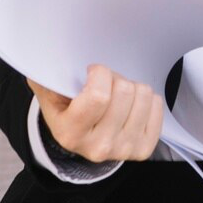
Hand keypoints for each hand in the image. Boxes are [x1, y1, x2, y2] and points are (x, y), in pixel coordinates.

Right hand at [26, 64, 163, 164]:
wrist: (80, 138)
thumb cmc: (66, 108)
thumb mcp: (49, 92)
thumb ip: (46, 74)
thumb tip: (45, 52)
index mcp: (70, 133)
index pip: (99, 96)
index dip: (100, 74)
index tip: (93, 72)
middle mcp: (98, 147)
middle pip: (125, 92)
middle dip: (115, 78)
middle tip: (106, 84)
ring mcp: (123, 150)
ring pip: (144, 95)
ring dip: (131, 87)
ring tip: (117, 95)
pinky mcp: (143, 149)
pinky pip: (157, 106)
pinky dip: (146, 99)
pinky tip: (130, 105)